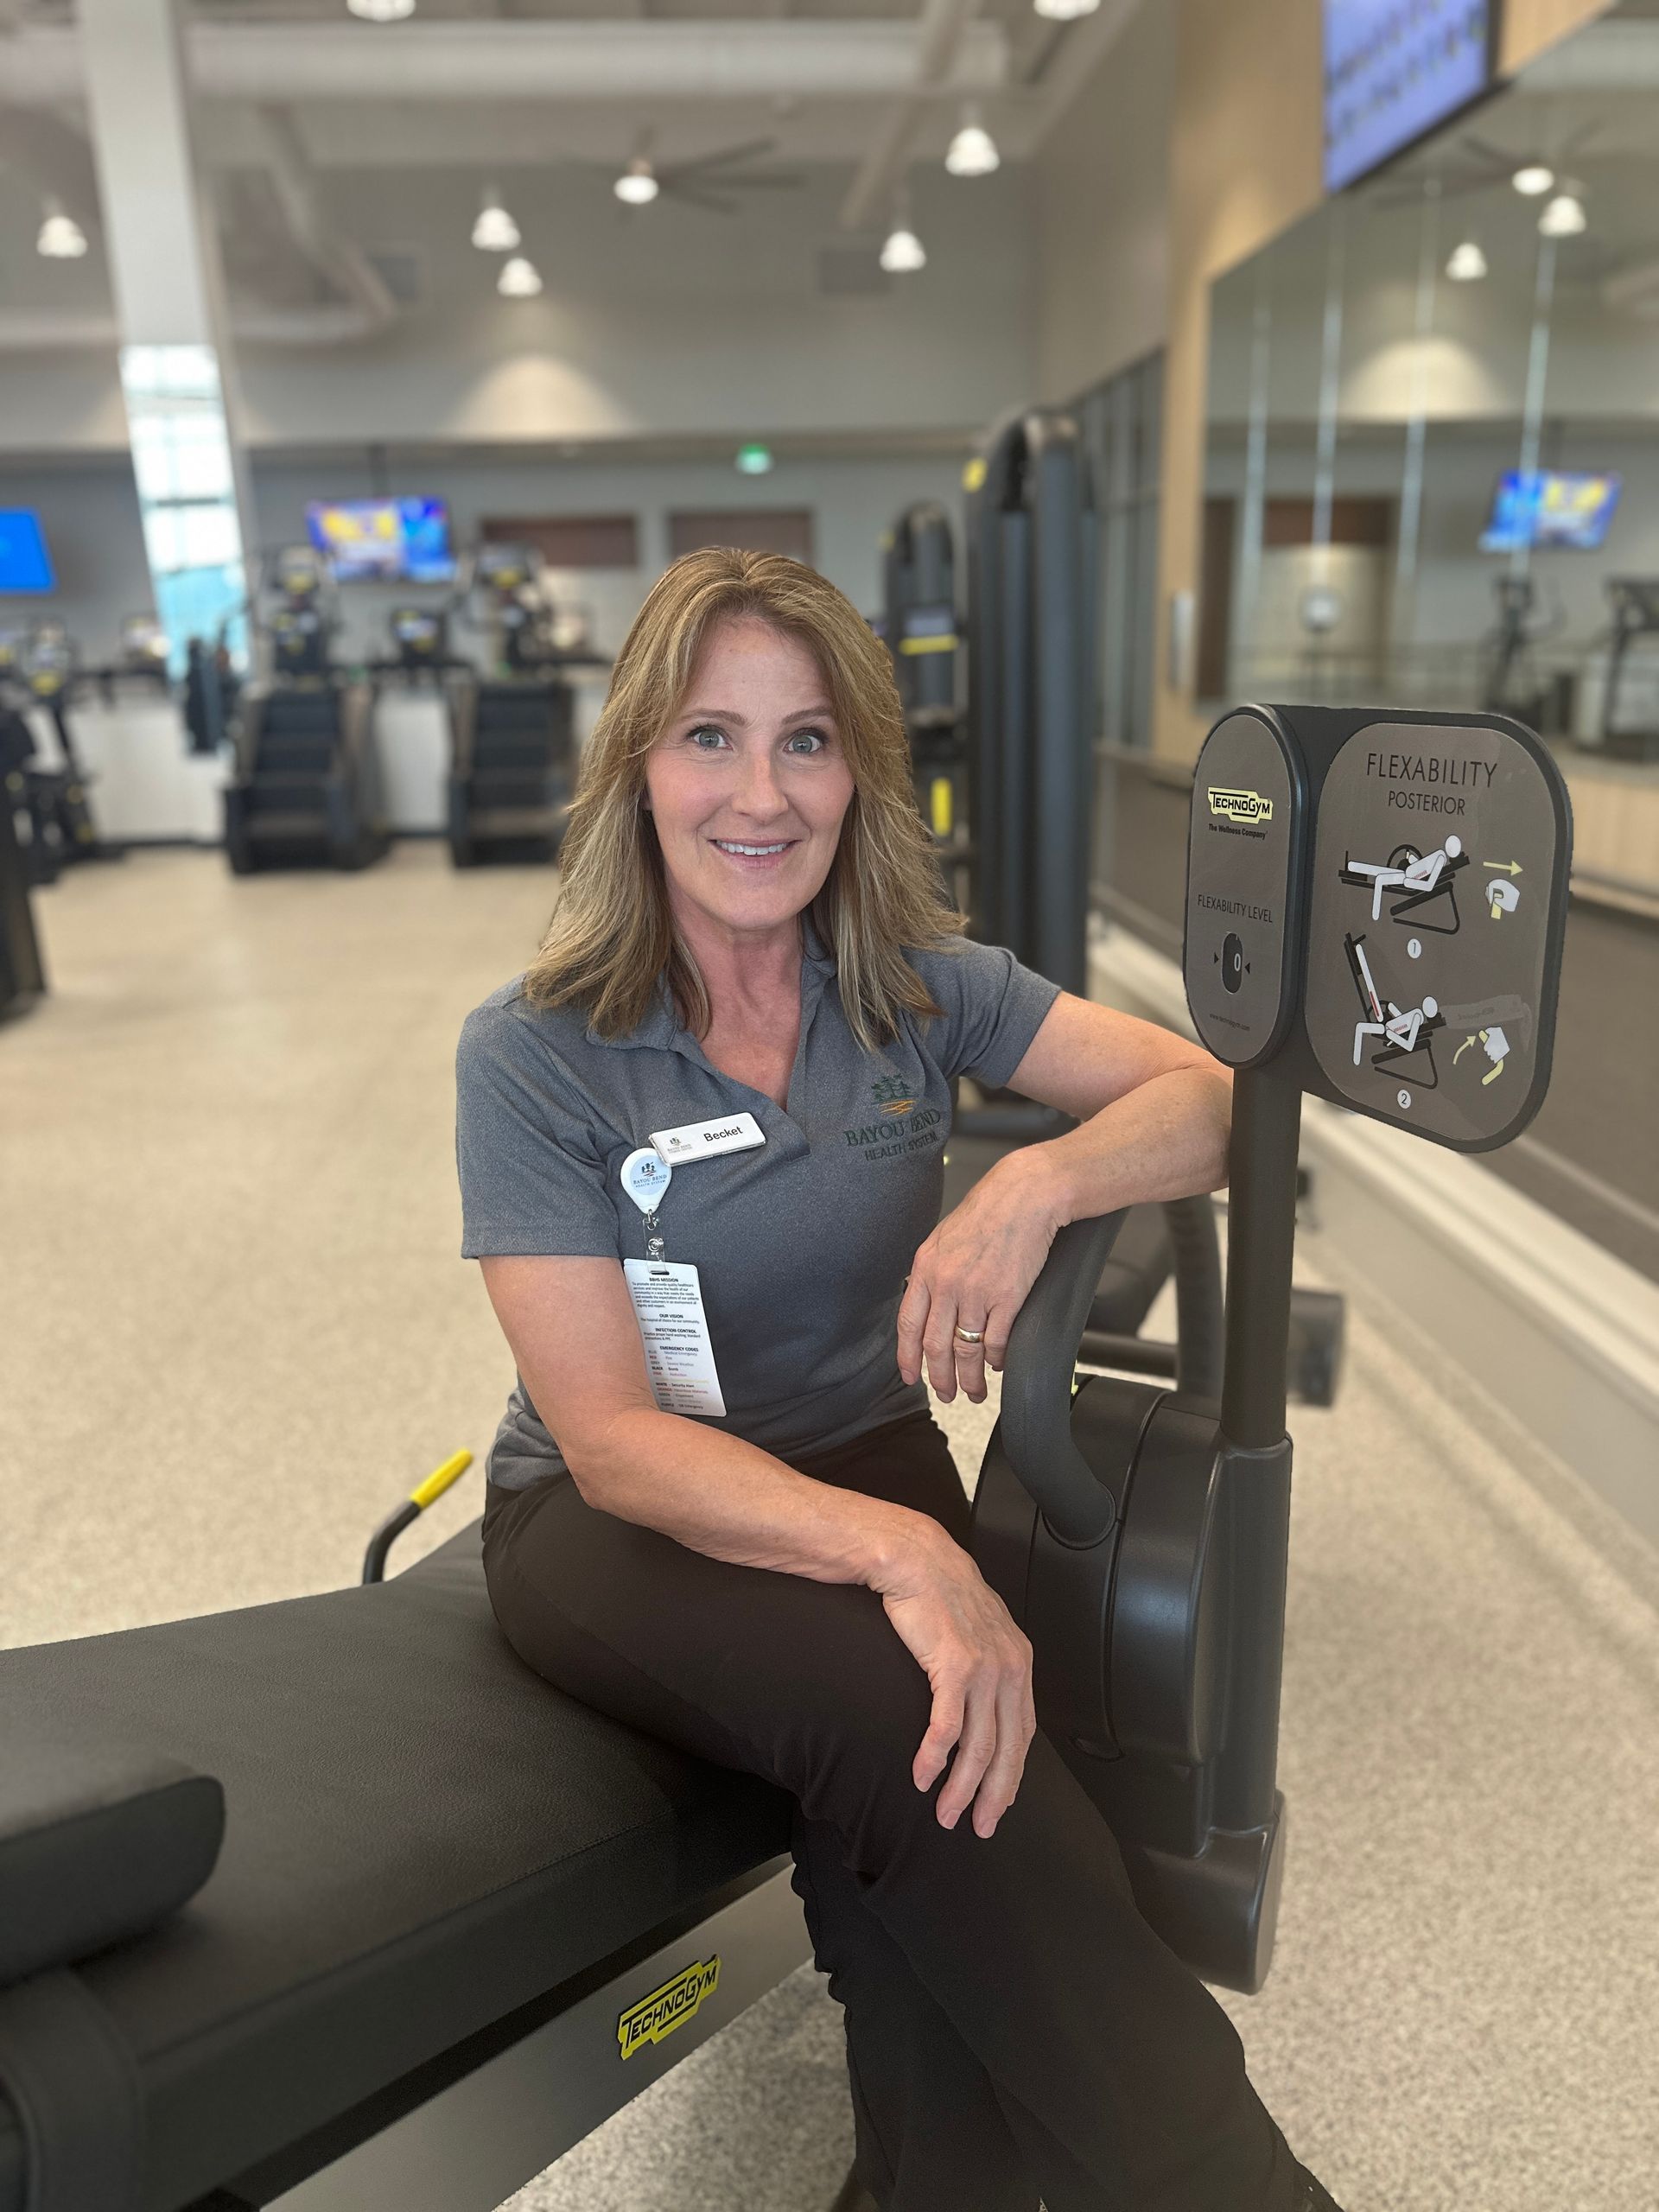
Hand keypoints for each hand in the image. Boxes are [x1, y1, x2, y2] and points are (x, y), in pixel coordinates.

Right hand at [871, 1521, 1035, 1838]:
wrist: (916, 1558)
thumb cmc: (940, 1595)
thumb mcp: (979, 1631)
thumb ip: (987, 1667)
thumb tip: (983, 1704)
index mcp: (1019, 1663)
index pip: (1023, 1734)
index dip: (1012, 1775)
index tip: (998, 1804)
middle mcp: (1010, 1669)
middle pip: (1008, 1750)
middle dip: (994, 1795)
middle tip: (979, 1827)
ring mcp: (985, 1668)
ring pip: (979, 1746)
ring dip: (961, 1787)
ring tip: (946, 1814)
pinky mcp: (954, 1666)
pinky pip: (947, 1726)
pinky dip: (935, 1757)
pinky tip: (923, 1777)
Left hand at [898, 1150, 1064, 1403]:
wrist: (1025, 1196)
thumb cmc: (989, 1212)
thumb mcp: (944, 1239)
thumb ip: (932, 1273)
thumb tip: (929, 1306)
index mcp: (926, 1268)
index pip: (908, 1324)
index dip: (907, 1356)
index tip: (910, 1376)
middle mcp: (947, 1283)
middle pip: (936, 1346)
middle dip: (939, 1378)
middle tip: (945, 1394)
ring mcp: (977, 1292)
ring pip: (967, 1351)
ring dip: (970, 1378)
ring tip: (973, 1392)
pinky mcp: (1008, 1297)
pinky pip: (997, 1341)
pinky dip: (996, 1360)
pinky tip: (997, 1366)